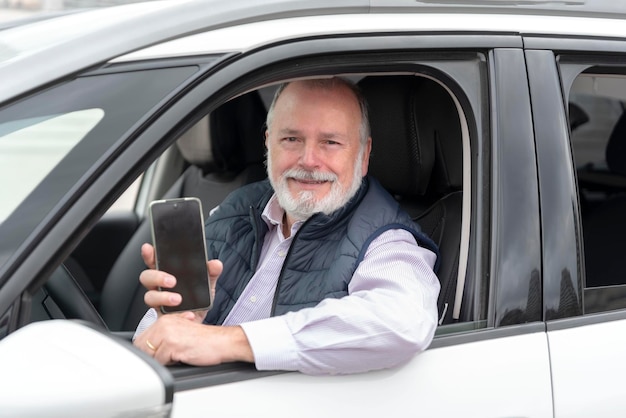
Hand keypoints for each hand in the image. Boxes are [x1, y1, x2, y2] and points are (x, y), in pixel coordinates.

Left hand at [133, 314, 253, 365]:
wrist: (223, 342)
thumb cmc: (205, 340)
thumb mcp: (181, 332)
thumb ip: (164, 337)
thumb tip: (147, 350)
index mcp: (165, 319)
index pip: (141, 339)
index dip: (147, 351)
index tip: (158, 355)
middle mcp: (164, 323)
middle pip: (141, 347)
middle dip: (152, 356)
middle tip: (169, 357)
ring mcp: (167, 333)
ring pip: (150, 355)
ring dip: (161, 361)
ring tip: (177, 356)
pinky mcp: (172, 344)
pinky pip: (160, 362)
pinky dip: (170, 364)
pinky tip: (182, 358)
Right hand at [139, 243, 221, 315]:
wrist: (199, 319)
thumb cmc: (197, 298)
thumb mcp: (207, 282)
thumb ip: (211, 272)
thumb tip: (216, 264)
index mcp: (166, 273)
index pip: (153, 261)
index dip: (148, 254)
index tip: (148, 248)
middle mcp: (159, 286)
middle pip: (146, 277)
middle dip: (157, 277)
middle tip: (172, 281)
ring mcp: (159, 302)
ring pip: (150, 297)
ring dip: (163, 297)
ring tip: (178, 299)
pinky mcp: (163, 318)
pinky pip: (162, 317)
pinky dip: (176, 315)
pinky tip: (187, 314)